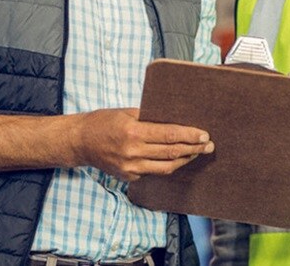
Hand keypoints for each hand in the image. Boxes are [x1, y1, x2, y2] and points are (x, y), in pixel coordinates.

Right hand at [73, 108, 213, 180]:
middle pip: (171, 152)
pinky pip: (153, 172)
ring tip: (197, 153)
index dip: (189, 135)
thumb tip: (175, 120)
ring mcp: (131, 167)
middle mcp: (133, 151)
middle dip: (194, 149)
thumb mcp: (126, 112)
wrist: (80, 142)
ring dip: (185, 160)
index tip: (204, 134)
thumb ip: (149, 117)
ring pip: (166, 167)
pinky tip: (176, 159)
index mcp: (133, 131)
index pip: (169, 135)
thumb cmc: (103, 122)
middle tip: (209, 145)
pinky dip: (167, 165)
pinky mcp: (129, 176)